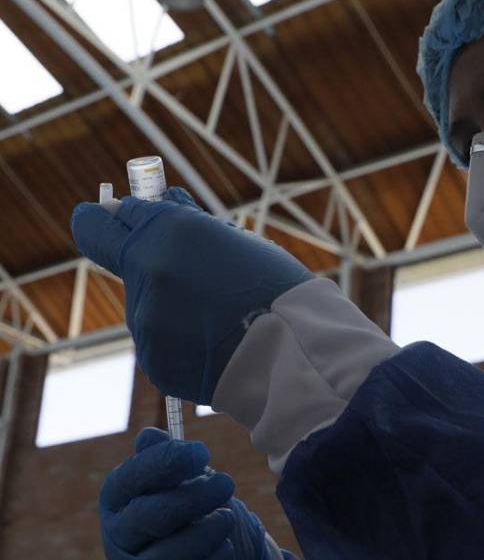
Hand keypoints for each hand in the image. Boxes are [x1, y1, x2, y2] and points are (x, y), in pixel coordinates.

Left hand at [71, 187, 314, 403]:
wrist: (295, 353)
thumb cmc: (275, 289)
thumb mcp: (238, 242)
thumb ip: (188, 223)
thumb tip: (162, 200)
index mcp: (170, 230)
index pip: (112, 215)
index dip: (118, 216)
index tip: (120, 218)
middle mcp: (148, 270)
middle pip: (118, 258)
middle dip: (135, 255)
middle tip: (169, 266)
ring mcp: (145, 319)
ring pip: (142, 302)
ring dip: (167, 301)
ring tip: (215, 315)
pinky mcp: (151, 359)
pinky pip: (156, 337)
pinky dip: (177, 336)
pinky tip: (212, 340)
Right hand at [100, 428, 271, 559]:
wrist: (209, 545)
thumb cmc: (187, 497)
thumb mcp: (178, 472)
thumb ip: (164, 453)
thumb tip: (150, 436)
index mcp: (118, 495)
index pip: (131, 477)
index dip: (165, 462)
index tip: (202, 451)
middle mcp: (120, 534)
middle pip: (146, 518)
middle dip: (190, 498)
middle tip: (226, 482)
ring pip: (162, 558)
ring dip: (202, 534)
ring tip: (229, 515)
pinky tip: (227, 544)